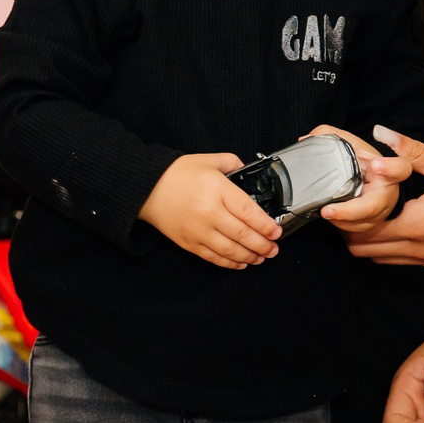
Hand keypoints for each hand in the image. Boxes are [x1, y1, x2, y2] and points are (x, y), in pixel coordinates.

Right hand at [139, 153, 281, 269]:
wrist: (146, 188)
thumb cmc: (176, 173)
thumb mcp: (208, 160)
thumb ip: (232, 163)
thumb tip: (247, 171)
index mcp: (217, 190)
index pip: (249, 212)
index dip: (266, 225)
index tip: (277, 231)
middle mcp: (209, 213)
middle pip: (243, 234)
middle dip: (263, 244)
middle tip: (274, 248)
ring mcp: (199, 230)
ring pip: (231, 250)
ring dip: (251, 256)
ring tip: (262, 257)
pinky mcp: (189, 243)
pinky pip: (214, 257)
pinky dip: (230, 262)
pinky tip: (241, 262)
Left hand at [308, 125, 418, 235]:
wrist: (370, 180)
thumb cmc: (362, 162)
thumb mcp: (350, 144)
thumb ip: (329, 136)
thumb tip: (305, 140)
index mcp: (389, 171)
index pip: (400, 168)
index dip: (391, 168)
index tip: (376, 165)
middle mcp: (389, 194)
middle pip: (374, 207)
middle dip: (350, 212)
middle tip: (327, 210)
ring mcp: (382, 213)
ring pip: (363, 224)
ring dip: (342, 221)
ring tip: (324, 212)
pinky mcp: (372, 226)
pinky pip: (358, 233)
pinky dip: (342, 227)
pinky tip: (331, 218)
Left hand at [343, 126, 423, 266]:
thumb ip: (412, 152)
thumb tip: (380, 134)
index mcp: (419, 226)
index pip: (362, 231)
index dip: (343, 215)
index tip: (334, 195)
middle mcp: (422, 250)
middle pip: (366, 251)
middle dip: (349, 230)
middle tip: (345, 200)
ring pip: (385, 258)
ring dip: (370, 238)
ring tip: (367, 207)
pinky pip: (406, 258)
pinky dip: (391, 243)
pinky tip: (397, 217)